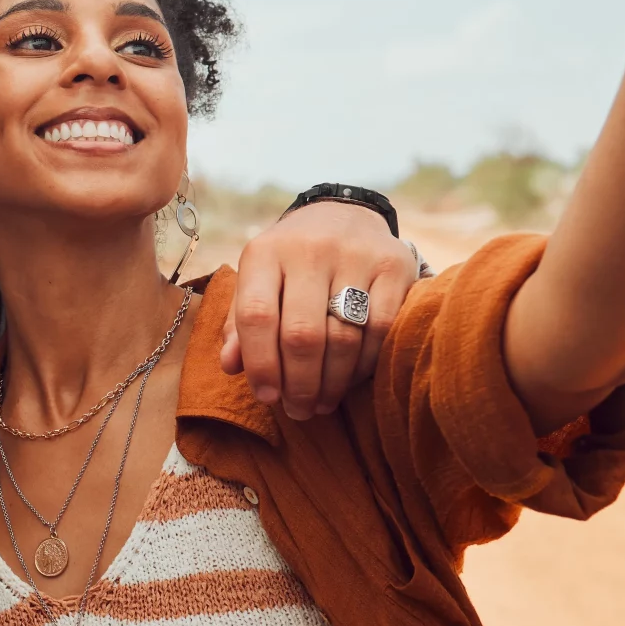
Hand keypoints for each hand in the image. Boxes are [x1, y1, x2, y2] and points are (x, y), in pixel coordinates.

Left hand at [220, 202, 418, 418]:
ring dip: (332, 382)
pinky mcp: (394, 264)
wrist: (344, 215)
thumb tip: (229, 366)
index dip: (260, 364)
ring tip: (322, 403)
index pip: (255, 316)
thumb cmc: (290, 264)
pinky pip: (381, 329)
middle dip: (299, 383)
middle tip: (298, 410)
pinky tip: (351, 379)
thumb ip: (239, 323)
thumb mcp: (257, 282)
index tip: (266, 397)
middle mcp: (308, 249)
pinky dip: (365, 364)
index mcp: (264, 253)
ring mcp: (355, 255)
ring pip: (343, 337)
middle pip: (302, 334)